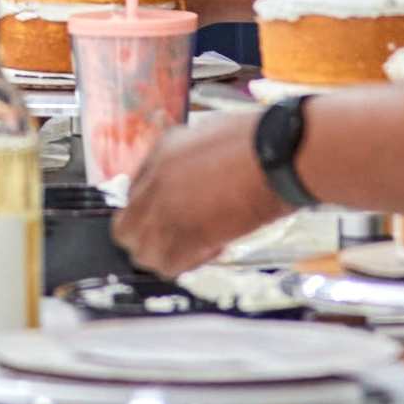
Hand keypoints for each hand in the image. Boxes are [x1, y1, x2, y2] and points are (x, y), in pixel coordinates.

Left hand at [110, 114, 287, 277]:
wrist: (277, 154)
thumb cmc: (260, 142)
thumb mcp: (210, 137)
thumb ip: (190, 161)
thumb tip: (190, 183)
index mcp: (160, 153)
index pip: (135, 194)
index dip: (154, 210)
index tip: (173, 216)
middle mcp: (154, 183)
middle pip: (125, 229)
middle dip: (147, 238)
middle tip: (176, 237)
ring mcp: (166, 211)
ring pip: (142, 253)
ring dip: (165, 255)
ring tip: (195, 247)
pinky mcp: (186, 236)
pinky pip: (169, 265)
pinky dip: (188, 264)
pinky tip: (213, 249)